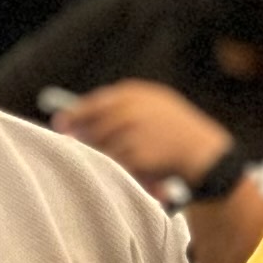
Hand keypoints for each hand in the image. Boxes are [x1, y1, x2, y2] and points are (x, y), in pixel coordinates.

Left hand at [51, 80, 232, 186]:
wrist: (202, 151)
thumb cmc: (175, 129)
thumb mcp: (154, 105)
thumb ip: (122, 108)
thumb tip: (81, 123)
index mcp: (134, 94)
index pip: (95, 103)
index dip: (74, 114)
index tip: (60, 124)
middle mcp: (130, 110)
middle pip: (93, 127)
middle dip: (85, 138)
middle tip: (80, 146)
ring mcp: (132, 133)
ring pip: (102, 148)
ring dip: (108, 156)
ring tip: (131, 157)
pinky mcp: (135, 155)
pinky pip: (115, 164)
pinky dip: (122, 168)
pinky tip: (140, 168)